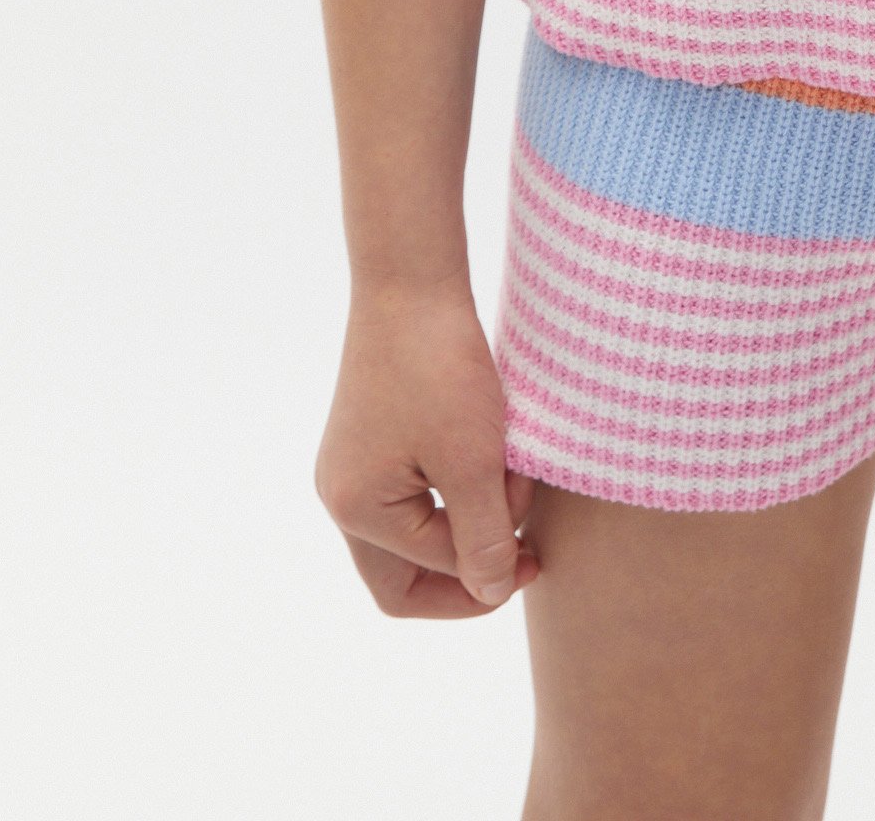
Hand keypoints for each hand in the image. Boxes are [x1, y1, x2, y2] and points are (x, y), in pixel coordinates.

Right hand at [314, 278, 540, 617]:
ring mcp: (353, 464)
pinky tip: (495, 456)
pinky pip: (417, 488)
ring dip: (470, 516)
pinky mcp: (373, 435)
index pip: (427, 577)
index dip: (486, 574)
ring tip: (512, 477)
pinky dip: (458, 485)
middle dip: (469, 563)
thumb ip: (482, 538)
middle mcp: (342, 494)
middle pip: (406, 572)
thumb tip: (489, 595)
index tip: (532, 554)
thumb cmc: (440, 369)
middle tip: (524, 548)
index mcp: (357, 510)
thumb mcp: (473, 461)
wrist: (413, 280)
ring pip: (417, 527)